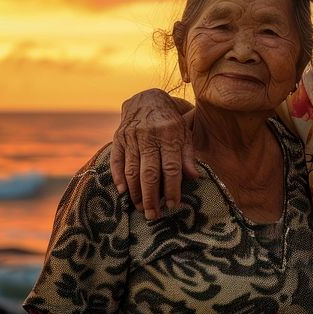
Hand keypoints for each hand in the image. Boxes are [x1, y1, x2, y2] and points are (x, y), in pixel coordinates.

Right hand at [110, 89, 198, 219]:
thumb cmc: (171, 121)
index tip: (173, 205)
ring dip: (135, 192)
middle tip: (153, 215)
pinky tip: (123, 192)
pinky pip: (116, 160)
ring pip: (132, 170)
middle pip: (149, 173)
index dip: (172, 188)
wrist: (147, 98)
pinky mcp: (118, 138)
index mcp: (169, 135)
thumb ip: (188, 155)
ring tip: (140, 208)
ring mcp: (131, 137)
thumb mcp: (184, 133)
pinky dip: (118, 177)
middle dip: (151, 197)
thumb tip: (195, 178)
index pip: (171, 167)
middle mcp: (149, 136)